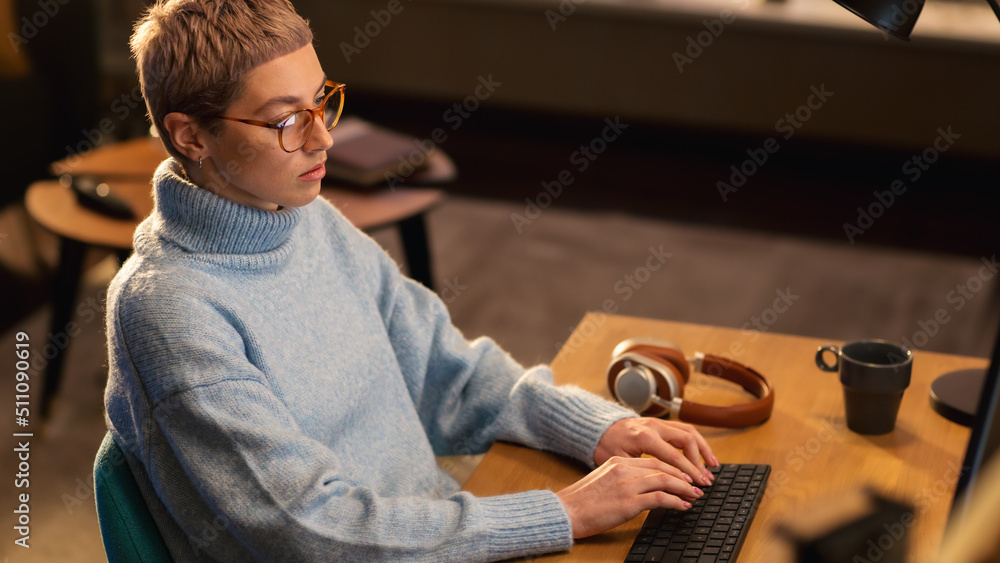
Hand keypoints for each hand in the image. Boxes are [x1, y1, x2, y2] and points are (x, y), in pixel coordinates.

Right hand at [556, 456, 703, 537]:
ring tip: (695, 495)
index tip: (684, 476)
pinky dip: (676, 501)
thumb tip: (644, 486)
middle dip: (683, 476)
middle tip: (696, 485)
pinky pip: (660, 498)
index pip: (653, 461)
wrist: (566, 511)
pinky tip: (683, 506)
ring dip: (684, 488)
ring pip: (665, 480)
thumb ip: (622, 478)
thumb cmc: (581, 501)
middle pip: (663, 467)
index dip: (673, 468)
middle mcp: (624, 468)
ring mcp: (627, 484)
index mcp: (618, 461)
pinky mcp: (629, 502)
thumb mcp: (603, 480)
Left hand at [594, 418, 718, 486]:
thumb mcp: (618, 461)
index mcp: (644, 437)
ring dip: (704, 449)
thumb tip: (663, 486)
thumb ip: (641, 470)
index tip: (698, 485)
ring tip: (713, 466)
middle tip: (706, 480)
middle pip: (687, 440)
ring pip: (689, 431)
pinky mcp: (661, 422)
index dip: (688, 472)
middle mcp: (654, 426)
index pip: (674, 456)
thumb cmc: (605, 447)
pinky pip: (684, 429)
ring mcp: (658, 422)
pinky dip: (697, 442)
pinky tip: (703, 454)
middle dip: (699, 462)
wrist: (599, 428)